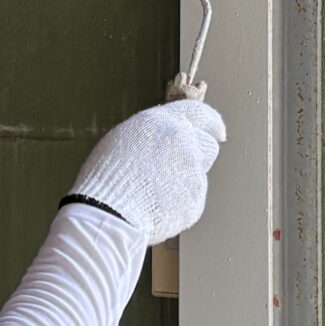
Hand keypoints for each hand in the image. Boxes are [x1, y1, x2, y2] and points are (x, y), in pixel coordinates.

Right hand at [69, 100, 226, 243]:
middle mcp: (183, 141)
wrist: (108, 212)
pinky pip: (192, 199)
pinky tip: (157, 206)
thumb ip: (153, 133)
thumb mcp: (123, 138)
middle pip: (209, 145)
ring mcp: (192, 171)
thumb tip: (167, 137)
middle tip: (180, 169)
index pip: (199, 113)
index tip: (218, 131)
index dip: (212, 122)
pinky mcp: (195, 198)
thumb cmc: (106, 177)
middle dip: (200, 155)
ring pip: (199, 174)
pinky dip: (179, 203)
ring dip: (186, 179)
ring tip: (156, 190)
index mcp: (162, 122)